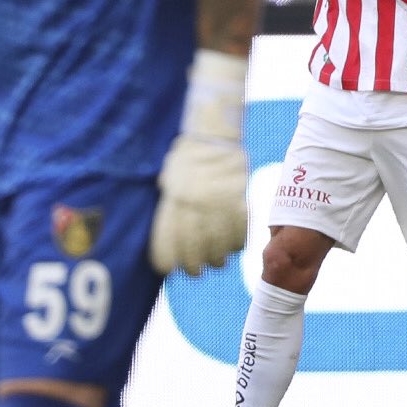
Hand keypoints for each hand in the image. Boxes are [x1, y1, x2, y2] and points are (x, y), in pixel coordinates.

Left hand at [150, 136, 248, 275]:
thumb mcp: (168, 180)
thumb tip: (169, 242)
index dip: (166, 261)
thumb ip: (168, 208)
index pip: (167, 242)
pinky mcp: (239, 200)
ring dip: (217, 260)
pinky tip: (233, 247)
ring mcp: (218, 203)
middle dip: (193, 267)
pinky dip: (237, 245)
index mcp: (174, 200)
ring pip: (219, 246)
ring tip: (216, 262)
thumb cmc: (186, 158)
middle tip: (195, 271)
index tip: (168, 268)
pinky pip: (240, 232)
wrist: (214, 135)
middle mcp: (195, 204)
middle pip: (194, 250)